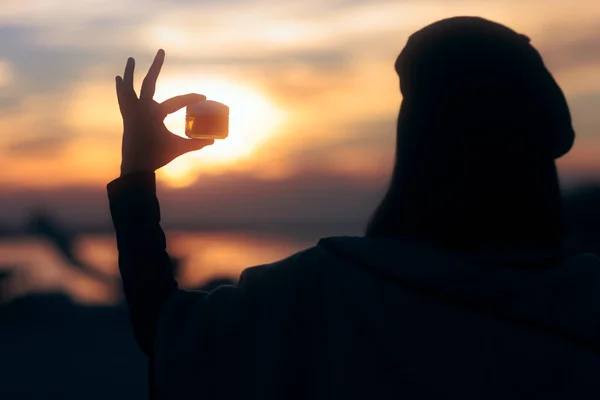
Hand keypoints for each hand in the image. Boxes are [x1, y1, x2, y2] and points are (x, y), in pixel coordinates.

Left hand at [115, 49, 213, 175]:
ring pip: (129, 88)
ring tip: (130, 59)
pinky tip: (119, 79)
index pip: (176, 101)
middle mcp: (141, 109)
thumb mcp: (178, 148)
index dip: (191, 97)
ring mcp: (132, 112)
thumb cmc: (157, 156)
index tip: (203, 96)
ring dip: (129, 73)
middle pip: (149, 83)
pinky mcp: (127, 117)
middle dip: (155, 66)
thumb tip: (213, 141)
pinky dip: (121, 89)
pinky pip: (123, 99)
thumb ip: (195, 144)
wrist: (135, 167)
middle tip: (161, 51)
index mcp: (155, 115)